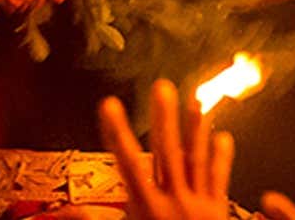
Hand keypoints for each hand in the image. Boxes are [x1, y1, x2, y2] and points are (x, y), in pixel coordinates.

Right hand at [97, 79, 234, 219]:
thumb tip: (72, 211)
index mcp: (148, 210)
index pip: (129, 164)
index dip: (117, 133)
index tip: (110, 106)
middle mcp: (174, 202)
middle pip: (168, 152)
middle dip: (164, 118)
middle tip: (162, 88)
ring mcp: (198, 205)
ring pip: (196, 159)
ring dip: (195, 128)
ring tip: (195, 101)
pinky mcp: (217, 212)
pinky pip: (219, 180)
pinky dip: (220, 158)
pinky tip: (223, 137)